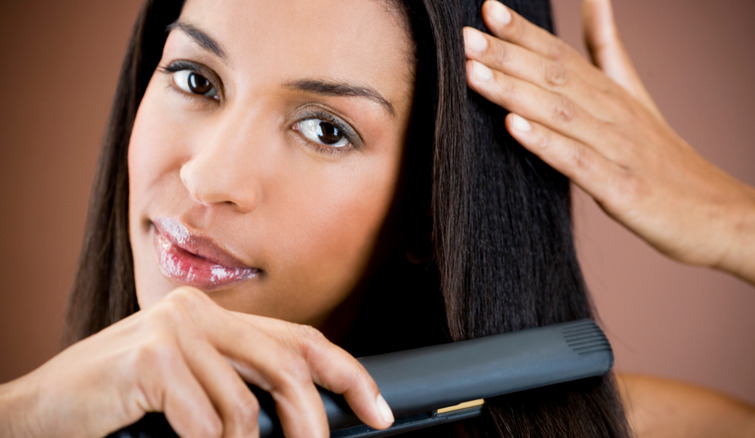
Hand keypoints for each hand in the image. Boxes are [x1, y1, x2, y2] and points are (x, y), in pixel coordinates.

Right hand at [0, 287, 392, 436]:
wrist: (39, 413)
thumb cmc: (119, 406)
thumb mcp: (190, 389)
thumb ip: (238, 387)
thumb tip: (302, 417)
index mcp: (216, 316)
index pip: (300, 339)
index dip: (348, 374)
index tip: (377, 410)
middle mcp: (199, 313)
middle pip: (287, 367)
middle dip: (312, 422)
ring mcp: (174, 330)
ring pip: (243, 408)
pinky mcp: (151, 357)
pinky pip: (205, 423)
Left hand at [463, 0, 754, 294]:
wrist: (715, 213)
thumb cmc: (662, 158)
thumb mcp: (635, 97)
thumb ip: (608, 51)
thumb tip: (594, 0)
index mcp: (611, 92)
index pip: (561, 54)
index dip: (523, 32)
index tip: (487, 9)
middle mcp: (613, 112)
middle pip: (554, 77)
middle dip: (506, 56)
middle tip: (465, 38)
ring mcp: (618, 148)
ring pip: (560, 112)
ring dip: (514, 91)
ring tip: (474, 73)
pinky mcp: (621, 187)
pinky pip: (577, 162)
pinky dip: (545, 143)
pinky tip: (513, 127)